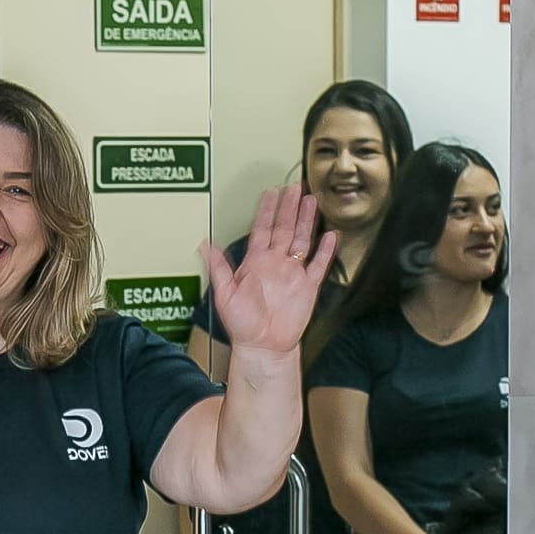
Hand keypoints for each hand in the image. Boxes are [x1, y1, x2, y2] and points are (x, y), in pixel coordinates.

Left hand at [202, 185, 337, 361]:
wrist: (263, 346)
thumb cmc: (242, 324)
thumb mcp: (224, 294)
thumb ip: (218, 267)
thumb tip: (204, 245)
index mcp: (255, 262)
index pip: (262, 229)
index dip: (266, 210)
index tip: (270, 192)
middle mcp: (275, 264)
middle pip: (284, 228)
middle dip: (289, 207)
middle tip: (294, 187)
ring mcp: (293, 274)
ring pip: (302, 240)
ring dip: (306, 220)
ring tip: (311, 201)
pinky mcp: (308, 287)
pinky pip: (319, 265)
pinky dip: (325, 250)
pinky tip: (330, 235)